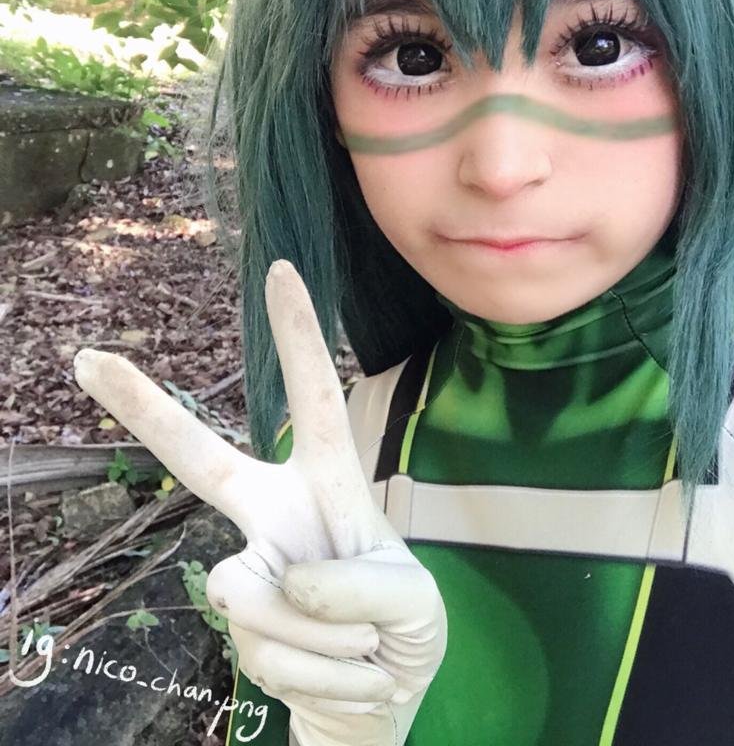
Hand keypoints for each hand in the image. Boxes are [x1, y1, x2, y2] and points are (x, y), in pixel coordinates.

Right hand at [74, 260, 446, 745]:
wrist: (377, 695)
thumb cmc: (402, 624)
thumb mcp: (413, 601)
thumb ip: (356, 588)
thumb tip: (265, 580)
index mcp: (330, 483)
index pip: (316, 399)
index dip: (301, 337)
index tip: (281, 269)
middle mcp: (278, 514)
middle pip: (203, 462)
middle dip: (148, 409)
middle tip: (89, 359)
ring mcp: (253, 569)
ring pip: (258, 595)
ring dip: (330, 636)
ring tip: (363, 643)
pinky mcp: (239, 628)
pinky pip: (270, 651)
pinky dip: (322, 672)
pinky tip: (339, 667)